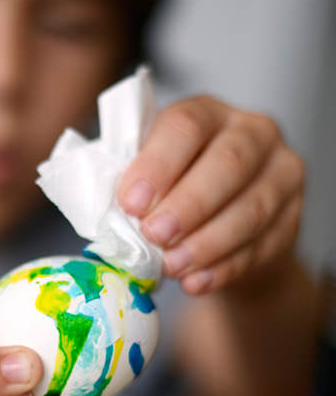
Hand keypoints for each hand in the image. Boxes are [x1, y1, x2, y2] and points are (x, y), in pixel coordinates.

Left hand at [119, 96, 304, 293]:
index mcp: (208, 113)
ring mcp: (280, 175)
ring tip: (172, 267)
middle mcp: (253, 134)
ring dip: (207, 243)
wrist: (223, 225)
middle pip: (229, 163)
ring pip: (251, 209)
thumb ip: (133, 183)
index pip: (187, 126)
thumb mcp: (150, 174)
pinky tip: (197, 282)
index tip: (131, 202)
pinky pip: (262, 245)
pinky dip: (226, 268)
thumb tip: (103, 210)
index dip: (158, 164)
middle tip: (155, 236)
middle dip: (188, 204)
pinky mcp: (292, 217)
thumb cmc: (174, 191)